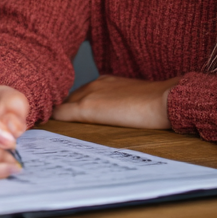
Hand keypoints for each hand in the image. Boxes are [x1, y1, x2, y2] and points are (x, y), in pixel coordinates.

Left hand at [51, 74, 181, 129]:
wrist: (164, 100)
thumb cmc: (157, 104)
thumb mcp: (133, 100)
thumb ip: (119, 105)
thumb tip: (116, 118)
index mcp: (105, 82)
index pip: (80, 96)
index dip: (74, 109)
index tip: (71, 122)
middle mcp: (93, 84)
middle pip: (68, 100)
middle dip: (65, 114)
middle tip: (61, 131)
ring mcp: (88, 95)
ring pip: (62, 106)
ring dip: (60, 119)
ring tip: (55, 135)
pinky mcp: (86, 108)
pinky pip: (60, 114)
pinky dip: (55, 122)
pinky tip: (52, 133)